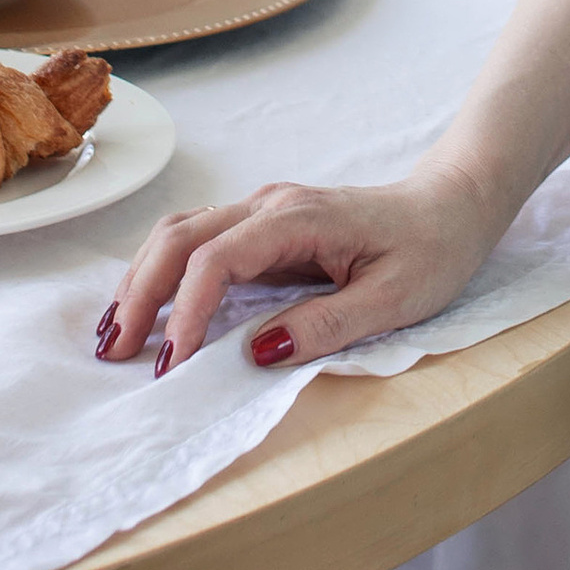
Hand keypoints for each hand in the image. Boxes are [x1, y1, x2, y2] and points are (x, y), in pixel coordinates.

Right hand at [99, 163, 499, 376]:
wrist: (453, 206)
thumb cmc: (431, 252)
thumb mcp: (393, 301)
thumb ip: (325, 326)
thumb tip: (256, 355)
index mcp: (299, 219)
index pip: (218, 260)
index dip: (189, 313)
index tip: (173, 365)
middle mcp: (271, 205)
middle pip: (181, 237)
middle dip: (141, 293)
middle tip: (116, 353)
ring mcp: (265, 210)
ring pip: (182, 233)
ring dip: (144, 279)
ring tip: (118, 335)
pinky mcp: (265, 225)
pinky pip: (200, 241)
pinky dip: (166, 272)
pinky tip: (152, 308)